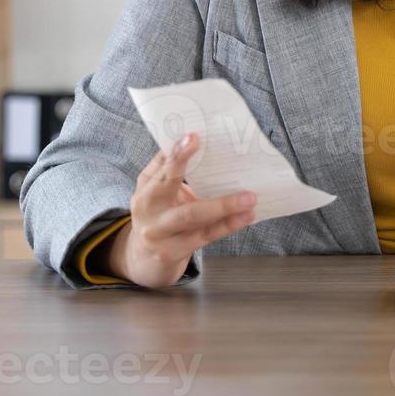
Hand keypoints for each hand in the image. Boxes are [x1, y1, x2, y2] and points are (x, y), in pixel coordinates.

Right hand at [105, 132, 257, 287]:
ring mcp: (159, 233)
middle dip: (188, 167)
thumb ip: (170, 170)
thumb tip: (193, 139)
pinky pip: (205, 236)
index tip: (193, 136)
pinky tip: (245, 217)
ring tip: (249, 198)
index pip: (161, 165)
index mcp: (145, 188)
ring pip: (192, 215)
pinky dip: (227, 225)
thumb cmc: (158, 216)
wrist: (144, 259)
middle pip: (168, 185)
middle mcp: (147, 209)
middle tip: (215, 156)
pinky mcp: (173, 252)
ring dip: (223, 206)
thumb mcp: (156, 192)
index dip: (176, 152)